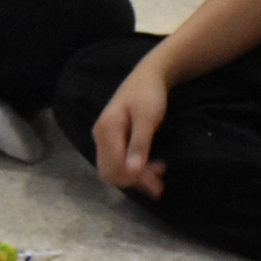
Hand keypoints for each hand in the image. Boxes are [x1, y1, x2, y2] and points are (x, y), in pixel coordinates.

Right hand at [93, 63, 169, 197]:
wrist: (147, 77)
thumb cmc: (148, 94)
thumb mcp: (147, 117)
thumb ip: (140, 143)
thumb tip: (133, 170)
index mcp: (106, 130)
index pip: (114, 165)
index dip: (134, 176)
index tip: (158, 177)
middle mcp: (100, 137)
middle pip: (110, 171)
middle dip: (134, 180)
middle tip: (160, 183)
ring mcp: (104, 139)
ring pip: (113, 169)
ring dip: (134, 178)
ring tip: (158, 177)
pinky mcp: (111, 141)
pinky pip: (116, 162)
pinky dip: (132, 171)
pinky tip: (149, 169)